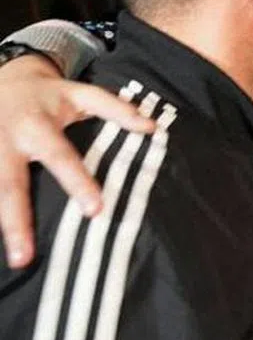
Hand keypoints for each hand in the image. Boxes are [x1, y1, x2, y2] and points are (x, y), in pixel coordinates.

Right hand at [0, 55, 154, 266]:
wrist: (3, 78)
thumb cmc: (49, 95)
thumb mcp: (80, 93)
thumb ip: (114, 108)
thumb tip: (151, 127)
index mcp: (37, 126)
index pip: (60, 157)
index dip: (77, 182)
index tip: (94, 210)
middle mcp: (7, 142)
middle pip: (11, 184)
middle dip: (18, 220)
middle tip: (26, 256)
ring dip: (5, 227)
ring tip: (16, 261)